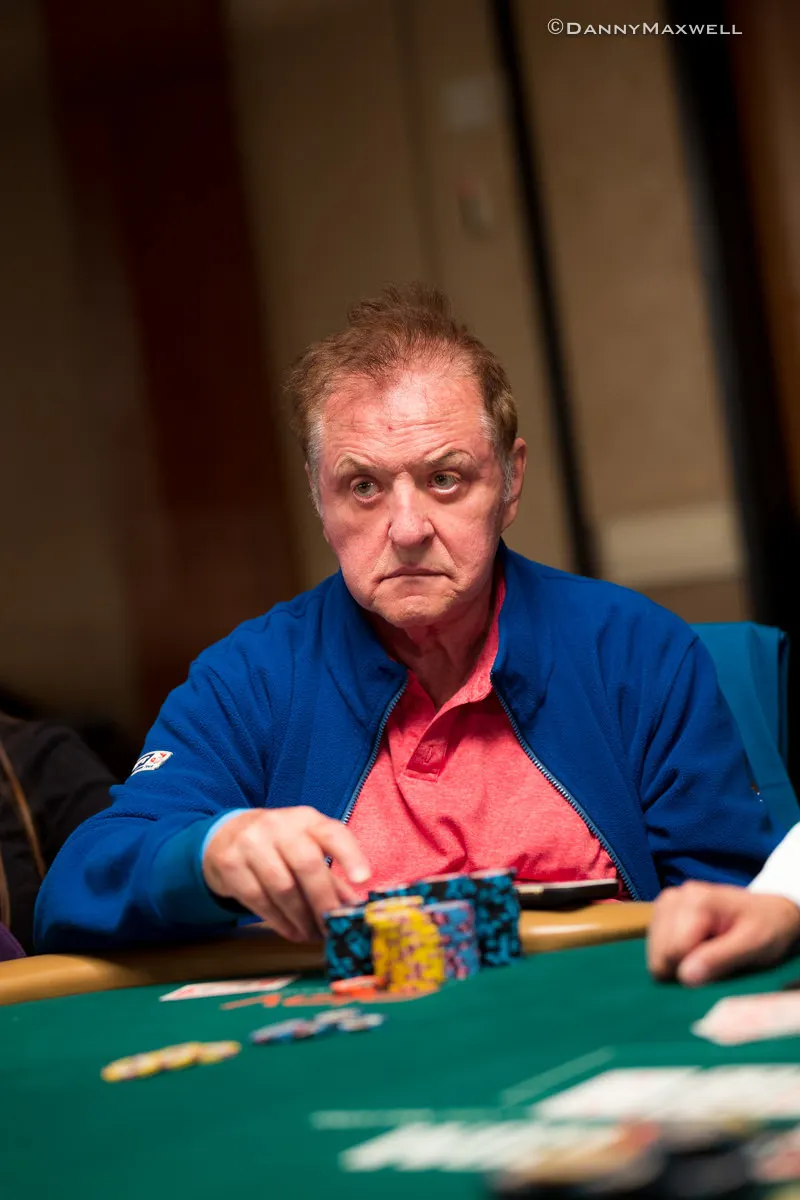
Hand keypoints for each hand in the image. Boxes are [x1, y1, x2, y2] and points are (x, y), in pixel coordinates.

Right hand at [202, 807, 370, 941]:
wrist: (225, 835)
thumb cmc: (277, 844)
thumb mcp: (305, 847)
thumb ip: (331, 876)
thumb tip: (352, 909)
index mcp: (305, 819)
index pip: (332, 832)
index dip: (350, 855)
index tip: (364, 879)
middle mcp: (278, 826)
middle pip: (307, 864)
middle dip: (323, 901)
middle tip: (332, 927)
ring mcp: (251, 842)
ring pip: (282, 888)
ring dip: (301, 918)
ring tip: (311, 934)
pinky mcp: (230, 864)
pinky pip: (258, 900)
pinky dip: (279, 921)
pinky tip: (291, 931)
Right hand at [647, 880, 799, 985]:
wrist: (771, 911)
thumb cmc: (768, 928)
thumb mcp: (754, 946)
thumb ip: (719, 959)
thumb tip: (684, 976)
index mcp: (696, 901)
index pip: (673, 953)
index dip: (693, 972)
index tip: (719, 969)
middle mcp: (675, 896)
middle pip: (660, 953)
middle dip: (684, 967)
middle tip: (715, 961)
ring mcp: (667, 901)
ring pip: (654, 951)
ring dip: (679, 961)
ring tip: (707, 952)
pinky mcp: (664, 909)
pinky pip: (656, 944)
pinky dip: (674, 954)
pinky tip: (696, 947)